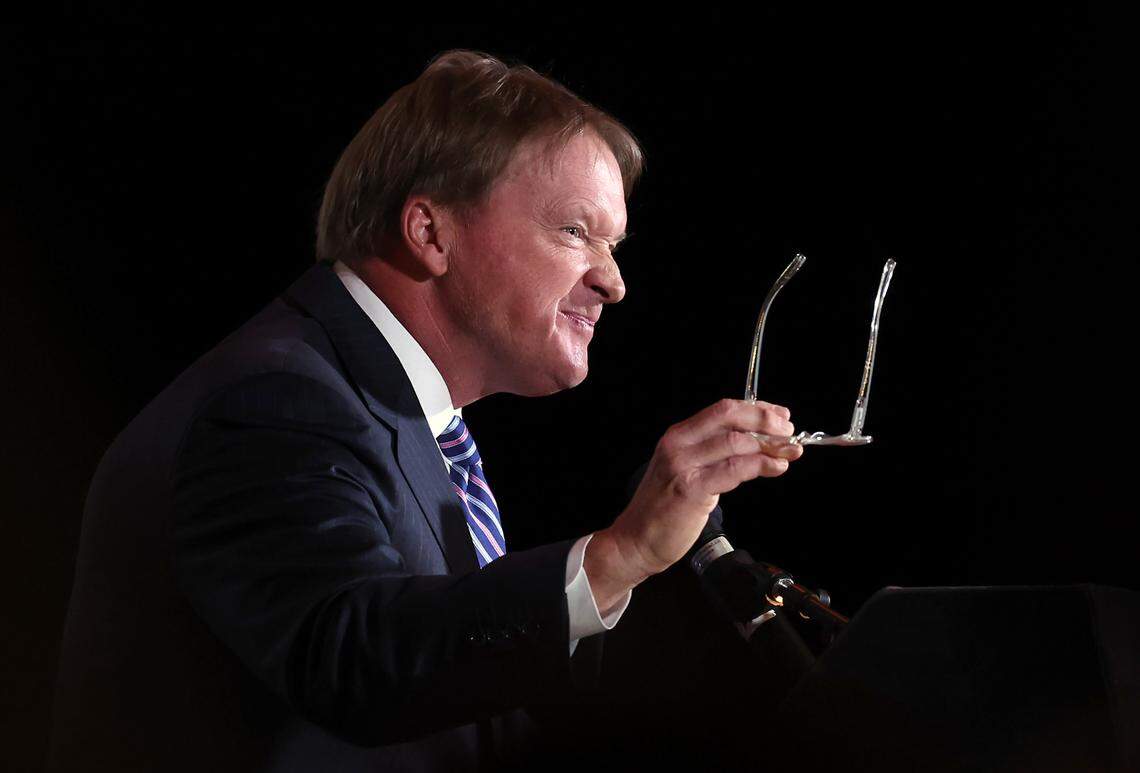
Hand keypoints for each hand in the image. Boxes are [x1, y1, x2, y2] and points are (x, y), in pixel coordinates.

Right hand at [585, 399, 802, 610]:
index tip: (780, 416)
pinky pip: (734, 469)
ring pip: (736, 442)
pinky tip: (776, 468)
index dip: (756, 409)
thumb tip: (757, 443)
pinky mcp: (691, 489)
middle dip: (766, 420)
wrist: (637, 540)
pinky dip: (761, 466)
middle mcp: (678, 444)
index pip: (722, 409)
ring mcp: (683, 465)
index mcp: (678, 435)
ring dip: (770, 446)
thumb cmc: (664, 508)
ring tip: (790, 453)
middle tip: (789, 431)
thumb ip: (714, 455)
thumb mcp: (686, 470)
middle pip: (730, 417)